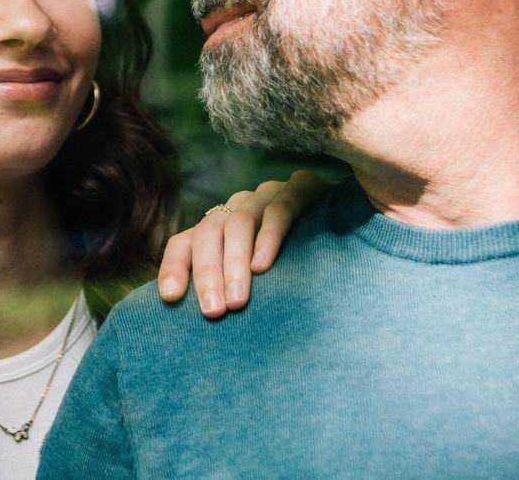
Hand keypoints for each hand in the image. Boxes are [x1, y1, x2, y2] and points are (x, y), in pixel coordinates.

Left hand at [158, 170, 331, 318]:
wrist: (347, 217)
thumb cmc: (296, 263)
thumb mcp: (256, 276)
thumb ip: (230, 290)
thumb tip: (197, 331)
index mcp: (219, 226)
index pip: (184, 242)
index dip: (174, 267)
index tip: (170, 299)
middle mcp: (238, 206)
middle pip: (208, 234)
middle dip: (207, 274)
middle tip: (213, 312)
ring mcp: (267, 194)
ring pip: (239, 223)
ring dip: (234, 263)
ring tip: (236, 301)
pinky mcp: (301, 187)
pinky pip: (279, 209)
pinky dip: (268, 237)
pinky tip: (263, 266)